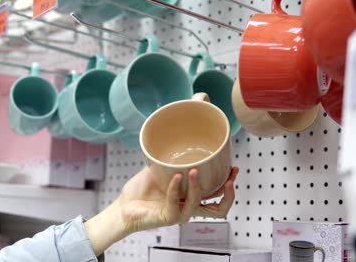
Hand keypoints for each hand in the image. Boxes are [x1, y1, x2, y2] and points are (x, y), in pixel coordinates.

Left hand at [117, 167, 238, 232]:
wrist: (123, 206)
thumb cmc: (140, 191)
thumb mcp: (158, 170)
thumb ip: (169, 159)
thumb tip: (175, 138)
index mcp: (190, 197)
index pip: (216, 195)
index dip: (228, 186)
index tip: (233, 168)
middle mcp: (188, 207)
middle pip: (218, 209)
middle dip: (227, 193)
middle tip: (228, 177)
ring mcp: (180, 213)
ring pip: (198, 204)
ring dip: (198, 186)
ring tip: (194, 171)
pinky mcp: (168, 217)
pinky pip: (176, 203)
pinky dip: (175, 188)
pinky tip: (175, 177)